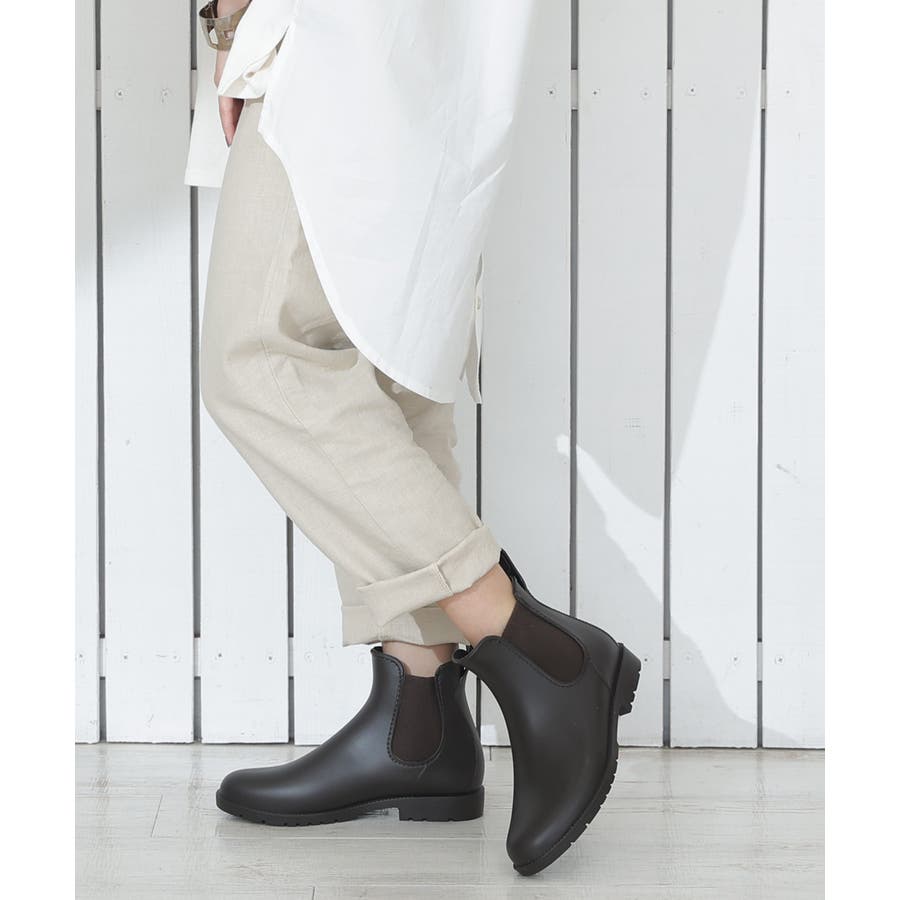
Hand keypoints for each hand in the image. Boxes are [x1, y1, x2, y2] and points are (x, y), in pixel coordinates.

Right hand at [211, 2, 249, 145]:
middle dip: (235, 128)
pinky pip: (240, 96)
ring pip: (235, 103)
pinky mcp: (237, 75)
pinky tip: (251, 113)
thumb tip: (254, 107)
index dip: (229, 129)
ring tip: (246, 133)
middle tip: (240, 144)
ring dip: (240, 118)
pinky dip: (244, 107)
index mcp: (224, 84)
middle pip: (230, 111)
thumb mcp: (240, 70)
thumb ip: (247, 88)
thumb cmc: (237, 42)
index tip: (232, 143)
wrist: (235, 20)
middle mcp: (225, 83)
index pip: (225, 113)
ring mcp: (230, 79)